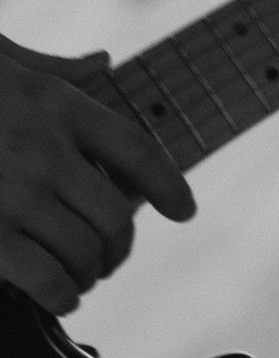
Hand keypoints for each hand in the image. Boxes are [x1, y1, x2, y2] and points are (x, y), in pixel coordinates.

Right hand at [0, 33, 195, 314]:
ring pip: (87, 253)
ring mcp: (12, 193)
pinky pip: (47, 282)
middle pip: (117, 215)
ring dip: (89, 274)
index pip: (137, 148)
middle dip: (120, 246)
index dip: (170, 185)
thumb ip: (49, 65)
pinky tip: (56, 298)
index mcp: (53, 104)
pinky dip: (61, 297)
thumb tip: (100, 59)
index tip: (183, 210)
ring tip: (77, 277)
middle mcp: (42, 148)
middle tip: (107, 257)